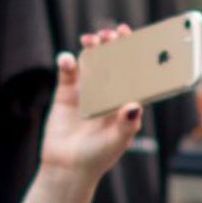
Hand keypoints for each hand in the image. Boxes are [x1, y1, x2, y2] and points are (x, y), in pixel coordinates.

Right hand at [38, 26, 141, 178]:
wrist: (66, 168)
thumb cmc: (97, 157)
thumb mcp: (117, 141)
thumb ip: (127, 125)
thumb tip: (134, 105)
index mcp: (125, 100)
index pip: (133, 71)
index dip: (134, 53)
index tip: (131, 37)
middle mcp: (108, 92)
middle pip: (113, 61)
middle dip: (112, 45)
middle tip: (110, 34)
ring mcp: (87, 91)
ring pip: (91, 62)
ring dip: (92, 49)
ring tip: (92, 40)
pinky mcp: (66, 94)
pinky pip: (68, 73)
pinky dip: (68, 63)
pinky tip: (69, 59)